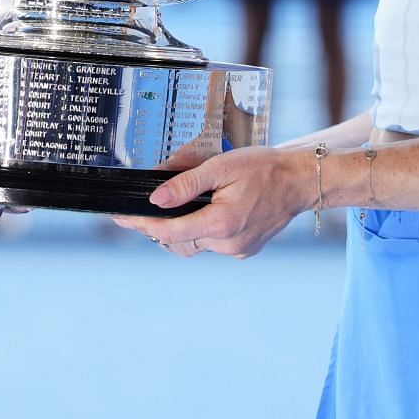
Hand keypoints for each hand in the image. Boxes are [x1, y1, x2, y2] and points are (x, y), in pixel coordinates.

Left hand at [111, 146, 313, 258]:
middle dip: (157, 227)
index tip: (119, 218)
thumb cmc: (263, 168)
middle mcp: (229, 245)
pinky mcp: (244, 250)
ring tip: (168, 210)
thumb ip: (186, 184)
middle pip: (178, 241)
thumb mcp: (221, 167)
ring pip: (194, 245)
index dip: (140, 224)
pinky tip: (200, 213)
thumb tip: (156, 199)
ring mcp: (238, 251)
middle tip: (139, 211)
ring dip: (179, 231)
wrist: (299, 181)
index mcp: (221, 224)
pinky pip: (211, 245)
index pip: (168, 231)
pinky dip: (200, 231)